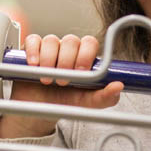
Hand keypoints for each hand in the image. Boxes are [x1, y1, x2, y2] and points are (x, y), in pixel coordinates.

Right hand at [0, 34, 122, 138]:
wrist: (42, 110)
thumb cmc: (67, 101)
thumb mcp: (88, 103)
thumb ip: (105, 97)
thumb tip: (118, 86)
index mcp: (85, 56)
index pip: (90, 43)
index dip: (86, 55)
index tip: (81, 72)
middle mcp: (68, 48)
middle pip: (71, 40)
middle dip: (67, 61)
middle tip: (63, 81)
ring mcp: (49, 47)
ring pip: (52, 40)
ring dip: (49, 60)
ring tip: (48, 79)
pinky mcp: (31, 50)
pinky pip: (33, 41)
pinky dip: (34, 52)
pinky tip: (34, 66)